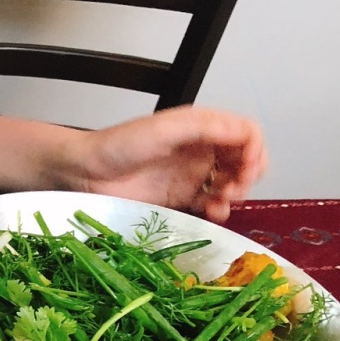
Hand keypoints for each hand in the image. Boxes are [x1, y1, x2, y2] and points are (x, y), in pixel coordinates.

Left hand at [68, 106, 267, 222]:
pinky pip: (209, 205)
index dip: (254, 149)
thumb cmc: (118, 144)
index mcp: (201, 127)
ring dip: (235, 194)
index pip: (245, 134)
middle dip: (247, 174)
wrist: (84, 173)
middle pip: (243, 160)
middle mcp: (200, 150)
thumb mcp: (165, 129)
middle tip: (235, 187)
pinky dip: (218, 210)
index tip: (248, 167)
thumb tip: (243, 134)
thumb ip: (205, 128)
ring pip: (230, 184)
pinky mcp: (178, 199)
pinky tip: (213, 213)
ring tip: (222, 202)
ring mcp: (190, 176)